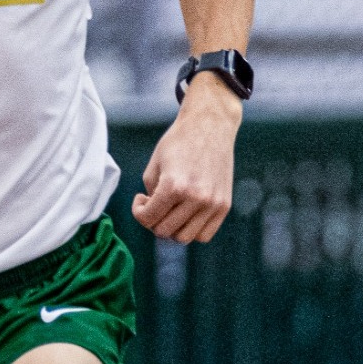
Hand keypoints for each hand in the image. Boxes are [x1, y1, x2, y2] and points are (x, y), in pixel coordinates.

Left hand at [131, 81, 240, 242]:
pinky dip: (191, 230)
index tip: (141, 198)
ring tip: (170, 209)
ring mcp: (212, 204)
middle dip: (153, 220)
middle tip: (154, 202)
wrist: (210, 125)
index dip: (138, 211)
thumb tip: (154, 219)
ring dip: (172, 228)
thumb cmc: (178, 142)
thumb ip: (150, 195)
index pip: (147, 219)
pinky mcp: (224, 206)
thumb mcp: (154, 166)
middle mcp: (195, 198)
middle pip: (164, 231)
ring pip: (184, 238)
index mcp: (174, 186)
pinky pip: (204, 235)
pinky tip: (185, 212)